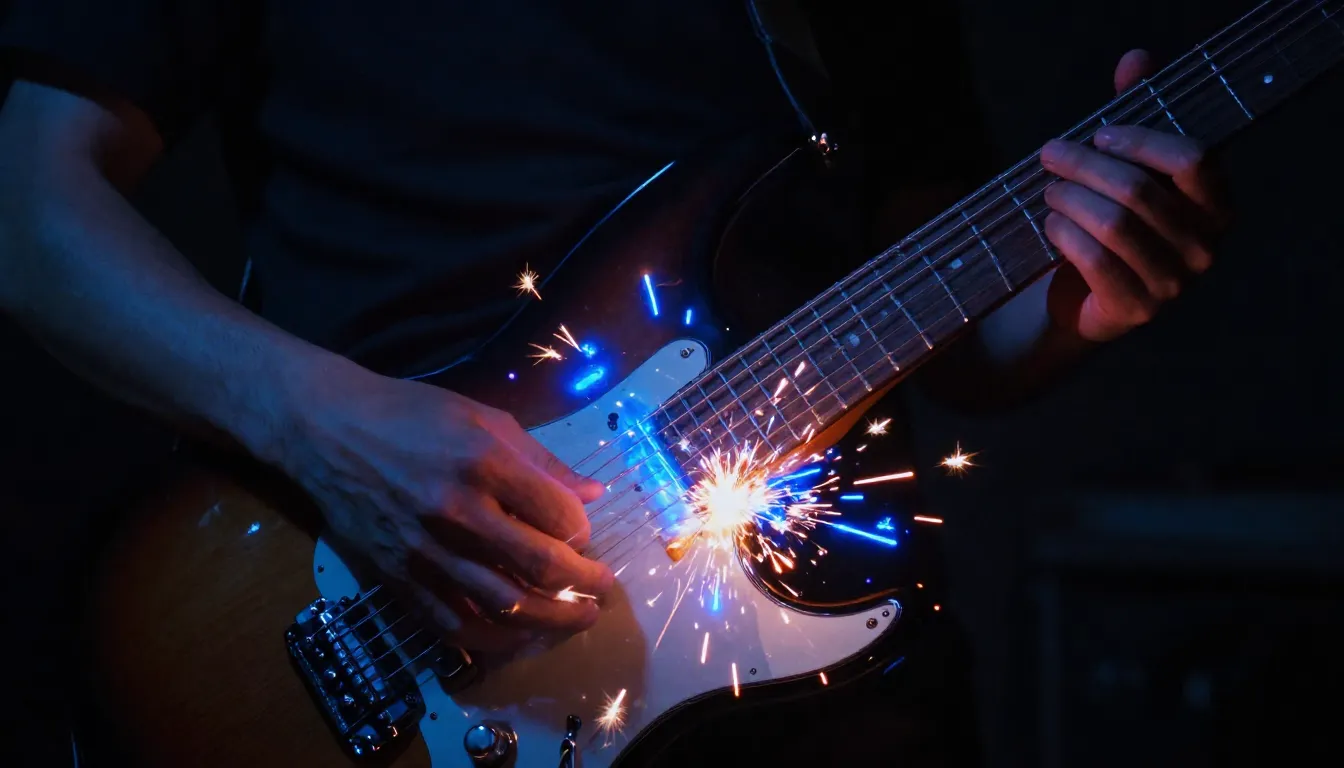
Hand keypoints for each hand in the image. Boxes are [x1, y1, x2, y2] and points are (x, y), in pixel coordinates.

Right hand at [281, 367, 612, 653]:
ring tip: (576, 620)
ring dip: (551, 620)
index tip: (584, 534)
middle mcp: (455, 509)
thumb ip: (542, 461)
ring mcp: (423, 549)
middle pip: (539, 566)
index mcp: (483, 461)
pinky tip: (519, 636)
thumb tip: (593, 495)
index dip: (583, 531)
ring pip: (502, 605)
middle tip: (602, 590)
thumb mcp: (484, 418)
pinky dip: (493, 638)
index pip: (558, 515)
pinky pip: (451, 622)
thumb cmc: (411, 415)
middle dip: (584, 584)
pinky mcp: (396, 575)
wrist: (326, 430)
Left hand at [1039, 49, 1227, 342]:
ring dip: (1069, 199)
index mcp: (1216, 206)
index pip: (1193, 159)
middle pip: (1139, 191)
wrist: (1086, 299)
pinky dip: (1065, 235)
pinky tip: (1051, 224)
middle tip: (1050, 154)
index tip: (1100, 133)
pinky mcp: (1135, 310)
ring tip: (1047, 190)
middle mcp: (1205, 247)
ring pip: (1114, 225)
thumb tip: (1137, 59)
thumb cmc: (1114, 223)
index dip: (1142, 140)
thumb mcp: (1127, 169)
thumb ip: (1138, 114)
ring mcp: (1173, 284)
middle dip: (1085, 166)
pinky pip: (1094, 261)